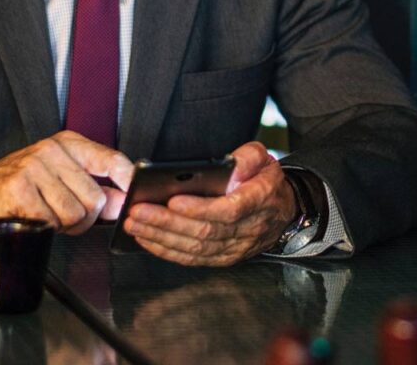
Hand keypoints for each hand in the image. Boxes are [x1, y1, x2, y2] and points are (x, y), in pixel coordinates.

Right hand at [0, 131, 133, 239]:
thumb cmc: (22, 186)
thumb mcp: (60, 177)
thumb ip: (92, 187)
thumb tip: (120, 203)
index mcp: (67, 143)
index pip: (110, 159)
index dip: (127, 181)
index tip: (132, 195)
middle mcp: (52, 150)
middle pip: (95, 198)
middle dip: (86, 219)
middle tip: (66, 217)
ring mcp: (34, 167)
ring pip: (76, 213)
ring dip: (65, 226)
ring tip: (47, 215)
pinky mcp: (19, 189)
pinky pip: (51, 222)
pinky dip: (45, 228)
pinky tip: (32, 218)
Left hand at [122, 141, 296, 265]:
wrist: (282, 210)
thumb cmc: (265, 181)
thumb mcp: (264, 159)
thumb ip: (248, 157)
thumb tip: (230, 166)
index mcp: (257, 202)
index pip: (227, 211)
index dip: (200, 208)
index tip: (173, 199)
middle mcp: (245, 230)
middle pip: (203, 232)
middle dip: (166, 222)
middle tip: (137, 210)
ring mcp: (233, 248)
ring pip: (194, 248)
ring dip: (161, 237)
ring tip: (134, 223)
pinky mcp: (221, 257)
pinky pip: (192, 258)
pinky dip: (166, 250)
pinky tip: (146, 238)